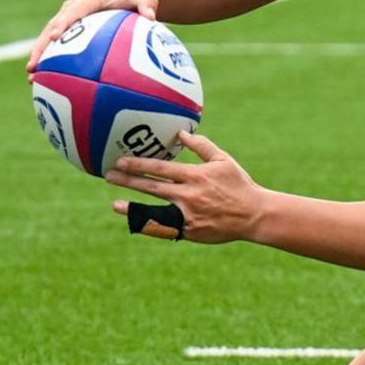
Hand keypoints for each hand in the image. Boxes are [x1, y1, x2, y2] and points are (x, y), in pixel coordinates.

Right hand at [27, 0, 158, 70]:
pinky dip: (52, 61)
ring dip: (40, 56)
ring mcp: (70, 19)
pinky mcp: (71, 30)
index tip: (54, 38)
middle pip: (52, 28)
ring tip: (31, 77)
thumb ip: (147, 5)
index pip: (72, 12)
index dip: (62, 24)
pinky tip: (48, 82)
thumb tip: (151, 17)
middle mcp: (73, 9)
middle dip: (41, 47)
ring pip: (50, 38)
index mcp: (88, 0)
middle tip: (33, 66)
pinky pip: (59, 46)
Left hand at [106, 132, 261, 244]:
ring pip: (154, 209)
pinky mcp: (190, 230)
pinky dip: (148, 226)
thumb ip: (201, 146)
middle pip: (152, 186)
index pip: (160, 168)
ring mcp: (188, 214)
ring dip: (132, 206)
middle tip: (109, 175)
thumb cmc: (239, 185)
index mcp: (195, 176)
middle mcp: (189, 195)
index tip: (121, 160)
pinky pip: (164, 228)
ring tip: (115, 203)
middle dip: (128, 180)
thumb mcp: (223, 160)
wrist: (254, 214)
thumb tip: (181, 133)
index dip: (139, 164)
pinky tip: (134, 222)